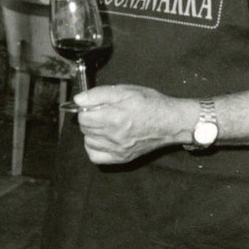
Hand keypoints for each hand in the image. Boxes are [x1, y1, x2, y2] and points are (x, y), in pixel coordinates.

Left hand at [71, 84, 191, 164]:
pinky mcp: (121, 158)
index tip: (94, 105)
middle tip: (102, 112)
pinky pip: (95, 156)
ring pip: (88, 141)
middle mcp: (114, 136)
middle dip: (89, 118)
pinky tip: (103, 139)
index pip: (82, 116)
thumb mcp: (126, 90)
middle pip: (84, 128)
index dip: (86, 108)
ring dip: (92, 132)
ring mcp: (117, 150)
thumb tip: (78, 100)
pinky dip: (94, 147)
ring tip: (105, 124)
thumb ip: (99, 94)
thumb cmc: (150, 104)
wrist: (170, 122)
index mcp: (114, 118)